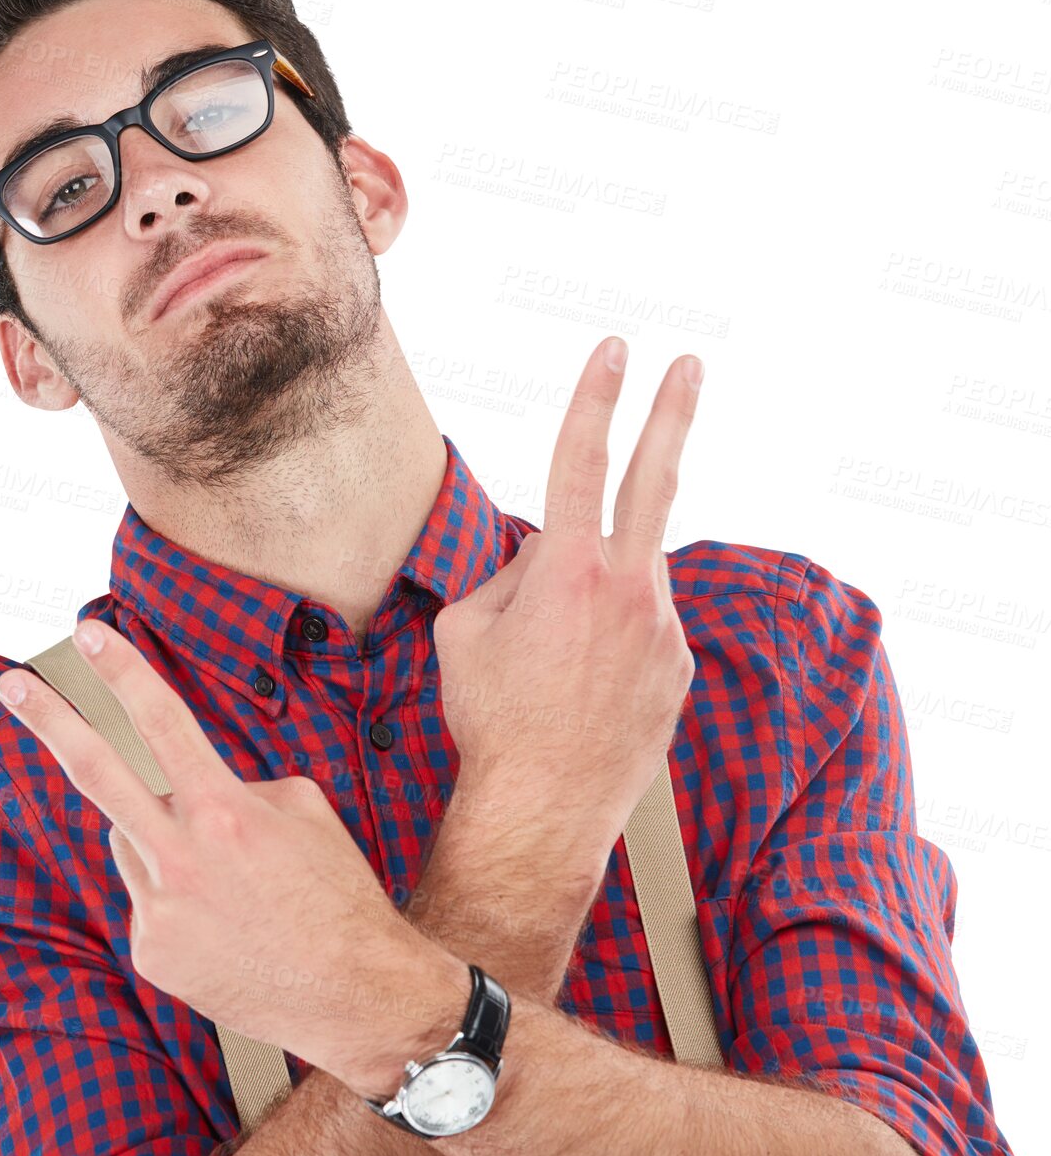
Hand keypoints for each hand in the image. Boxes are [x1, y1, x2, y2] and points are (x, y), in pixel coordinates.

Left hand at [0, 627, 464, 1092]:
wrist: (354, 996)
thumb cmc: (339, 896)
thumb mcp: (306, 811)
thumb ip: (240, 785)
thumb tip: (196, 785)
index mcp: (226, 811)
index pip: (163, 721)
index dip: (123, 671)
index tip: (90, 634)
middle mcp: (182, 857)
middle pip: (98, 774)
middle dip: (50, 721)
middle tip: (9, 685)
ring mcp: (159, 910)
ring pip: (131, 841)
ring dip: (160, 841)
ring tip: (226, 880)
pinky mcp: (150, 953)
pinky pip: (144, 898)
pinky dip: (173, 898)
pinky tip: (221, 922)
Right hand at [431, 335, 701, 883]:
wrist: (543, 805)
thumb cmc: (490, 717)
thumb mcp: (465, 630)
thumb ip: (510, 574)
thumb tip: (544, 557)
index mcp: (570, 569)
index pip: (583, 459)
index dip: (597, 397)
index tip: (615, 350)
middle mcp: (630, 588)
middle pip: (656, 479)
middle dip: (672, 413)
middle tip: (690, 364)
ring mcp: (663, 628)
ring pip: (629, 574)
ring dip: (593, 591)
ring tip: (553, 660)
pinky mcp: (678, 666)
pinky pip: (641, 625)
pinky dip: (610, 637)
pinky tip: (579, 685)